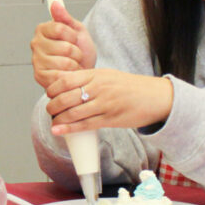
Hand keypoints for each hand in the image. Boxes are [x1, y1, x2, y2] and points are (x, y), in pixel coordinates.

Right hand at [31, 0, 96, 88]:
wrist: (83, 73)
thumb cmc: (80, 51)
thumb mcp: (77, 31)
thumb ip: (65, 17)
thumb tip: (55, 3)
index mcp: (42, 30)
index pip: (59, 28)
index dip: (73, 35)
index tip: (74, 39)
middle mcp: (36, 44)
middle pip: (65, 47)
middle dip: (76, 52)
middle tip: (74, 55)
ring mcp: (37, 61)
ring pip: (65, 62)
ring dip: (75, 65)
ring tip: (73, 65)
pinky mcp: (40, 76)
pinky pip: (61, 75)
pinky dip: (70, 76)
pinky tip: (68, 74)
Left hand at [44, 68, 172, 135]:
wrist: (156, 96)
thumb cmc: (130, 86)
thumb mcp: (107, 75)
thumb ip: (87, 78)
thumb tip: (64, 83)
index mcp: (96, 75)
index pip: (66, 80)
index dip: (52, 88)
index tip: (49, 94)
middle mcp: (99, 88)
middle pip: (66, 97)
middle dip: (52, 105)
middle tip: (50, 109)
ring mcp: (104, 104)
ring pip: (73, 112)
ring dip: (59, 118)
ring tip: (54, 120)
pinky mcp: (110, 119)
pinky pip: (85, 124)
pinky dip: (69, 128)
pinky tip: (58, 130)